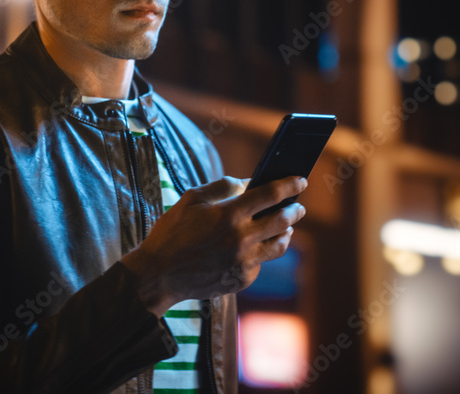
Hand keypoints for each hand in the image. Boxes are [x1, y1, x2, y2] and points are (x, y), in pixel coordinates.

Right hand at [122, 175, 306, 315]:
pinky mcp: (242, 279)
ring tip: (284, 226)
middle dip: (295, 209)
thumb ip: (223, 187)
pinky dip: (262, 251)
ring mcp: (244, 262)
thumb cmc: (172, 233)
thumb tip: (249, 182)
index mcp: (229, 214)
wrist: (159, 275)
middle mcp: (241, 239)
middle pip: (283, 220)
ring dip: (286, 233)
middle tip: (298, 206)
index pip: (271, 194)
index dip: (290, 185)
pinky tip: (254, 246)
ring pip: (280, 245)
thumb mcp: (192, 199)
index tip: (300, 180)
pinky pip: (262, 262)